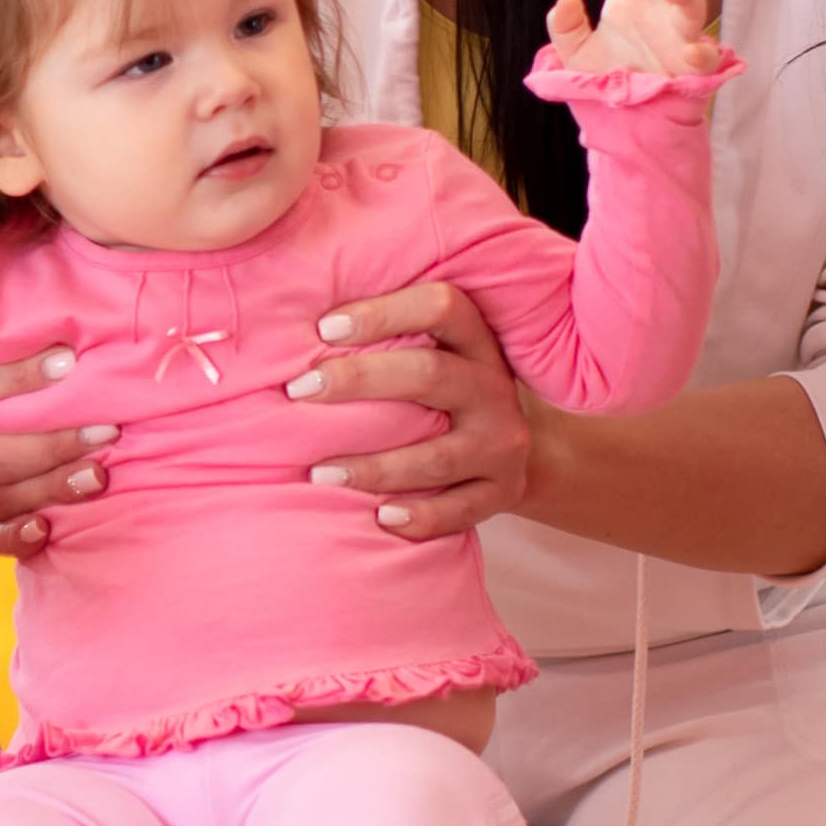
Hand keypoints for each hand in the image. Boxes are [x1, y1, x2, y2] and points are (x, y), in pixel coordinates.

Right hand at [0, 344, 116, 558]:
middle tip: (108, 431)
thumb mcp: (28, 363)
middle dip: (54, 442)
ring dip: (50, 486)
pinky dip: (17, 534)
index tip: (70, 363)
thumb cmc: (40, 388)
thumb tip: (78, 335)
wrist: (19, 426)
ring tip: (98, 476)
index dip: (19, 377)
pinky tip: (45, 526)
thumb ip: (45, 354)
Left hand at [283, 279, 534, 539]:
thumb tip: (294, 325)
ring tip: (319, 473)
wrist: (531, 448)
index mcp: (476, 341)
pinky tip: (380, 518)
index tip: (323, 329)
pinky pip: (460, 510)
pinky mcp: (503, 492)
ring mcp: (502, 444)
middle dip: (358, 381)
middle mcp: (493, 389)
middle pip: (429, 375)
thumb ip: (389, 339)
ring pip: (436, 457)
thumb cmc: (448, 393)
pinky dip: (420, 518)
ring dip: (374, 467)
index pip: (439, 307)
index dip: (382, 313)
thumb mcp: (440, 353)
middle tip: (298, 391)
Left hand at [543, 0, 721, 81]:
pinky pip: (705, 54)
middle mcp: (657, 8)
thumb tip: (566, 0)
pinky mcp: (693, 65)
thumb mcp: (575, 53)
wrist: (624, 116)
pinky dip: (700, 52)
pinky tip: (689, 52)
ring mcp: (678, 33)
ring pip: (693, 2)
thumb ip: (566, 28)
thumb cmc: (607, 75)